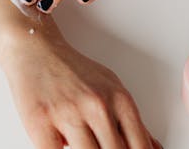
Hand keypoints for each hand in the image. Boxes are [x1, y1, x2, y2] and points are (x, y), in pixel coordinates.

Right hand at [1, 24, 161, 148]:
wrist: (36, 49)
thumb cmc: (73, 70)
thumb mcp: (111, 88)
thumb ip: (131, 120)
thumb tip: (153, 148)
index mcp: (120, 99)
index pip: (139, 147)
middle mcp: (97, 106)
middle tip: (100, 145)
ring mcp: (68, 114)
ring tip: (82, 142)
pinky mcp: (39, 123)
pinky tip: (62, 144)